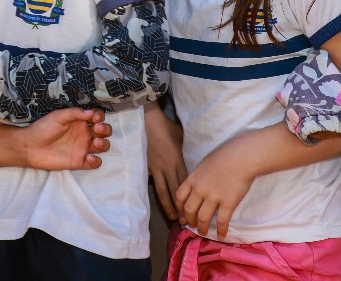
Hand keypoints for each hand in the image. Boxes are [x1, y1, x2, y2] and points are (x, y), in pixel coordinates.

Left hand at [14, 107, 112, 170]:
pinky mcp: (80, 162)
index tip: (95, 117)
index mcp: (79, 121)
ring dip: (104, 144)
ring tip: (95, 142)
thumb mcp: (57, 117)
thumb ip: (74, 113)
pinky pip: (95, 163)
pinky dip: (96, 161)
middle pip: (104, 131)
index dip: (100, 116)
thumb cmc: (42, 128)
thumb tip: (91, 112)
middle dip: (105, 129)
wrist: (29, 147)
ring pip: (103, 146)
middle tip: (96, 129)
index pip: (97, 116)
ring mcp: (83, 148)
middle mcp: (84, 134)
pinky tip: (88, 157)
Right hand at [144, 102, 186, 221]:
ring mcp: (155, 168)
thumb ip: (184, 150)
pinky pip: (151, 182)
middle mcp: (167, 167)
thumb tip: (190, 156)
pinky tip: (156, 203)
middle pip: (176, 191)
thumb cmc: (165, 126)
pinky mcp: (145, 166)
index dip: (191, 198)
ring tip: (172, 217)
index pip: (186, 184)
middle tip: (186, 222)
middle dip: (181, 208)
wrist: (146, 120)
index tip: (195, 210)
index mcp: (178, 160)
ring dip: (168, 205)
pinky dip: (154, 193)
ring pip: (163, 190)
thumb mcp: (180, 137)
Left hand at [175, 139, 257, 238]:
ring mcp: (214, 197)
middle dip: (189, 220)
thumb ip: (198, 177)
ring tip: (203, 232)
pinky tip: (222, 235)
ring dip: (202, 228)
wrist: (242, 157)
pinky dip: (221, 230)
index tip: (181, 215)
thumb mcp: (204, 164)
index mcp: (193, 178)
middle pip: (189, 209)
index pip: (179, 197)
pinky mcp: (228, 203)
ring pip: (203, 218)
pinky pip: (222, 220)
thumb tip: (196, 185)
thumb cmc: (224, 156)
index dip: (179, 208)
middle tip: (191, 226)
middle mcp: (200, 189)